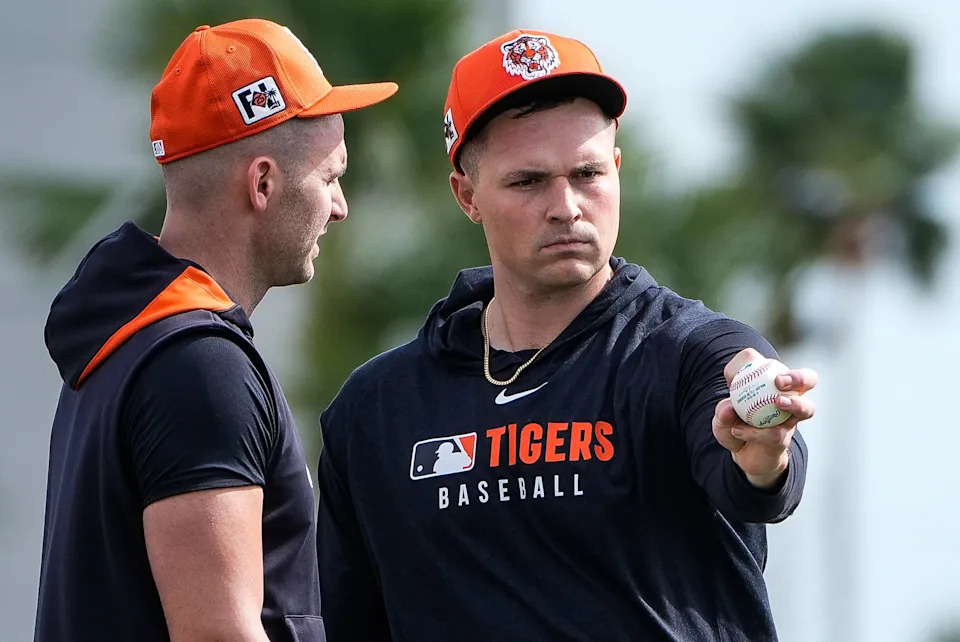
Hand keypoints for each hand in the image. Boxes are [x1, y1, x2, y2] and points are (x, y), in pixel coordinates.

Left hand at [712, 348, 817, 488]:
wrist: (742, 454)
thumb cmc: (733, 424)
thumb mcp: (721, 415)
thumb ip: (722, 410)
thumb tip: (728, 408)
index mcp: (772, 382)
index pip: (767, 362)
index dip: (752, 360)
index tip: (733, 372)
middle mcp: (788, 396)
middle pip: (808, 379)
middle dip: (799, 376)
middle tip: (780, 381)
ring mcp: (791, 418)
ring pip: (806, 408)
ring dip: (795, 403)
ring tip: (779, 402)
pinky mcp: (785, 439)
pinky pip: (777, 434)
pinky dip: (755, 432)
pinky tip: (737, 430)